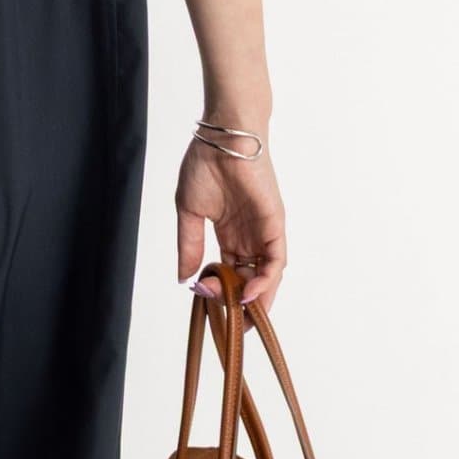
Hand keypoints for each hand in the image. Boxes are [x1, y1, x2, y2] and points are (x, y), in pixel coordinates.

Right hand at [176, 135, 286, 313]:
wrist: (223, 137)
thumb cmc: (204, 164)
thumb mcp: (189, 211)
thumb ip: (188, 244)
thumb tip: (183, 277)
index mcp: (227, 232)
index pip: (227, 270)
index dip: (218, 288)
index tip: (202, 295)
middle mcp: (248, 236)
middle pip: (248, 278)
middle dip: (238, 302)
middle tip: (227, 321)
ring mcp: (263, 232)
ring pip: (266, 276)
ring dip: (255, 298)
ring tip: (240, 315)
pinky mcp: (275, 225)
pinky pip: (275, 261)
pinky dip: (266, 281)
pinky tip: (250, 294)